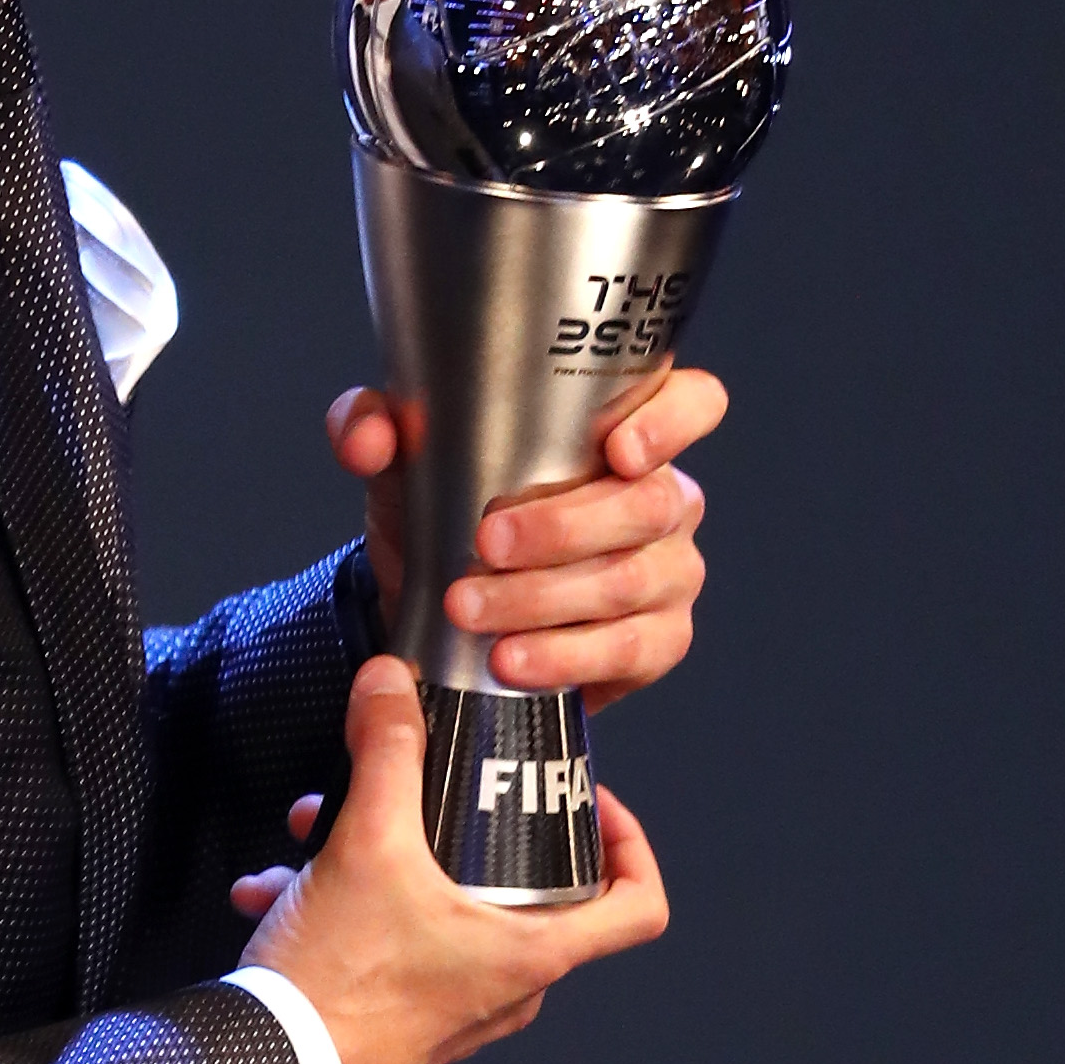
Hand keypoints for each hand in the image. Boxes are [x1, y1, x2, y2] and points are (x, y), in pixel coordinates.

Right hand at [231, 657, 670, 1063]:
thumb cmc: (338, 980)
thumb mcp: (367, 845)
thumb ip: (387, 753)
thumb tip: (393, 682)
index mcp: (532, 952)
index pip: (639, 907)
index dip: (630, 842)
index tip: (585, 798)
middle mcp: (509, 988)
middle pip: (532, 891)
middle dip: (467, 825)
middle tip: (432, 787)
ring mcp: (458, 1008)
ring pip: (450, 907)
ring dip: (389, 857)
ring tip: (319, 829)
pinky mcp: (404, 1017)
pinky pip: (399, 943)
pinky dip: (352, 903)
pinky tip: (280, 883)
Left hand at [330, 365, 722, 710]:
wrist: (439, 603)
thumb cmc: (446, 509)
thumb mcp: (403, 458)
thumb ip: (373, 423)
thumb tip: (370, 437)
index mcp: (625, 428)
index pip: (694, 402)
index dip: (672, 421)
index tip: (616, 450)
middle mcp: (664, 495)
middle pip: (649, 504)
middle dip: (562, 528)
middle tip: (485, 544)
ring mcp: (670, 570)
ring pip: (630, 581)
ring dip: (543, 600)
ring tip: (472, 610)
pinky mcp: (659, 640)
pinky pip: (630, 650)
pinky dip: (564, 658)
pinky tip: (511, 660)